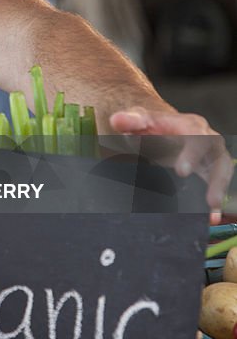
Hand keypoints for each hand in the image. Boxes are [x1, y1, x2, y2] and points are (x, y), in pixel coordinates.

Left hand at [109, 106, 233, 221]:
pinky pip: (219, 187)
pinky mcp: (213, 173)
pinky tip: (211, 217)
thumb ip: (130, 121)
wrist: (160, 131)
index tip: (181, 172)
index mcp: (191, 125)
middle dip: (213, 177)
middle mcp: (208, 140)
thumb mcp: (141, 121)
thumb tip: (116, 121)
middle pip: (217, 157)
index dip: (192, 155)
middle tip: (207, 198)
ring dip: (218, 190)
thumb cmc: (152, 127)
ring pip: (223, 172)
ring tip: (212, 208)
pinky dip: (216, 203)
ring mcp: (212, 157)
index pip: (197, 136)